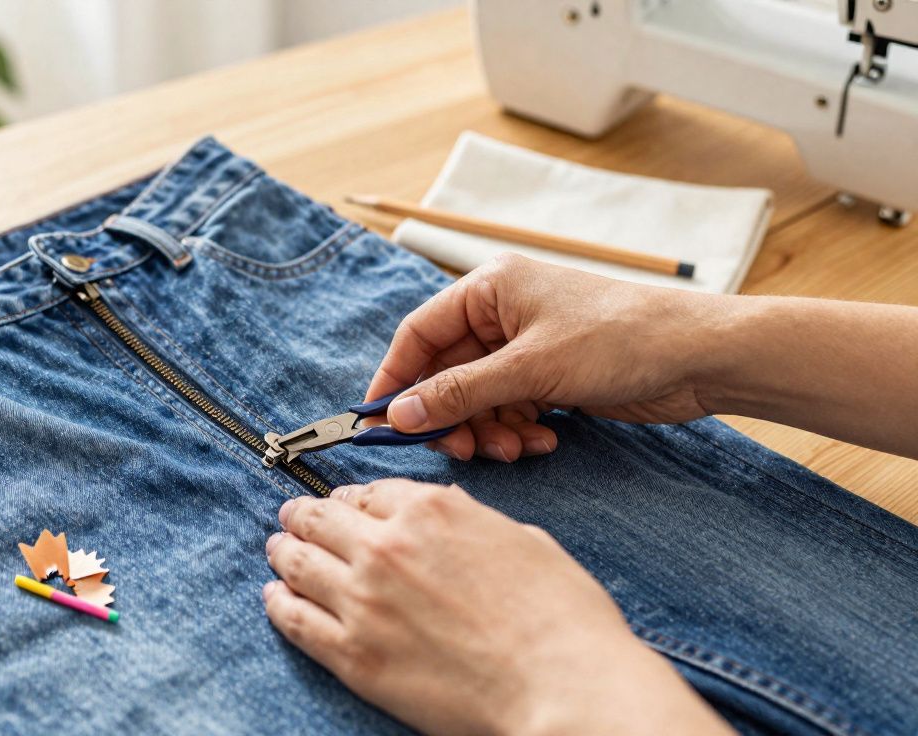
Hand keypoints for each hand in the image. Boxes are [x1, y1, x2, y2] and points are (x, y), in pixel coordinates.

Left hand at [263, 479, 731, 735]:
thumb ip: (469, 522)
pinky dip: (277, 604)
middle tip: (292, 518)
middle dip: (303, 515)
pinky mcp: (352, 655)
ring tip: (276, 550)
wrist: (562, 686)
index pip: (368, 493)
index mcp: (431, 510)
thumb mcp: (521, 539)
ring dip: (282, 551)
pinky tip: (273, 597)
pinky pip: (295, 620)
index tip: (341, 504)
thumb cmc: (560, 618)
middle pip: (321, 519)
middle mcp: (386, 546)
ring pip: (298, 563)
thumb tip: (447, 517)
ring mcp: (363, 600)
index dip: (350, 498)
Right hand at [366, 254, 716, 461]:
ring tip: (516, 447)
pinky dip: (517, 430)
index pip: (419, 334)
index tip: (379, 422)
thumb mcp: (530, 369)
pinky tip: (544, 439)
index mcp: (489, 288)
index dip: (396, 379)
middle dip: (452, 416)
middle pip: (447, 374)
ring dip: (489, 429)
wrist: (699, 357)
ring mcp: (526, 346)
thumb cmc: (619, 339)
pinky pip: (509, 409)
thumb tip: (398, 415)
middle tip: (458, 450)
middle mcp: (502, 314)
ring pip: (478, 399)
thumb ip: (459, 393)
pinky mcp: (549, 376)